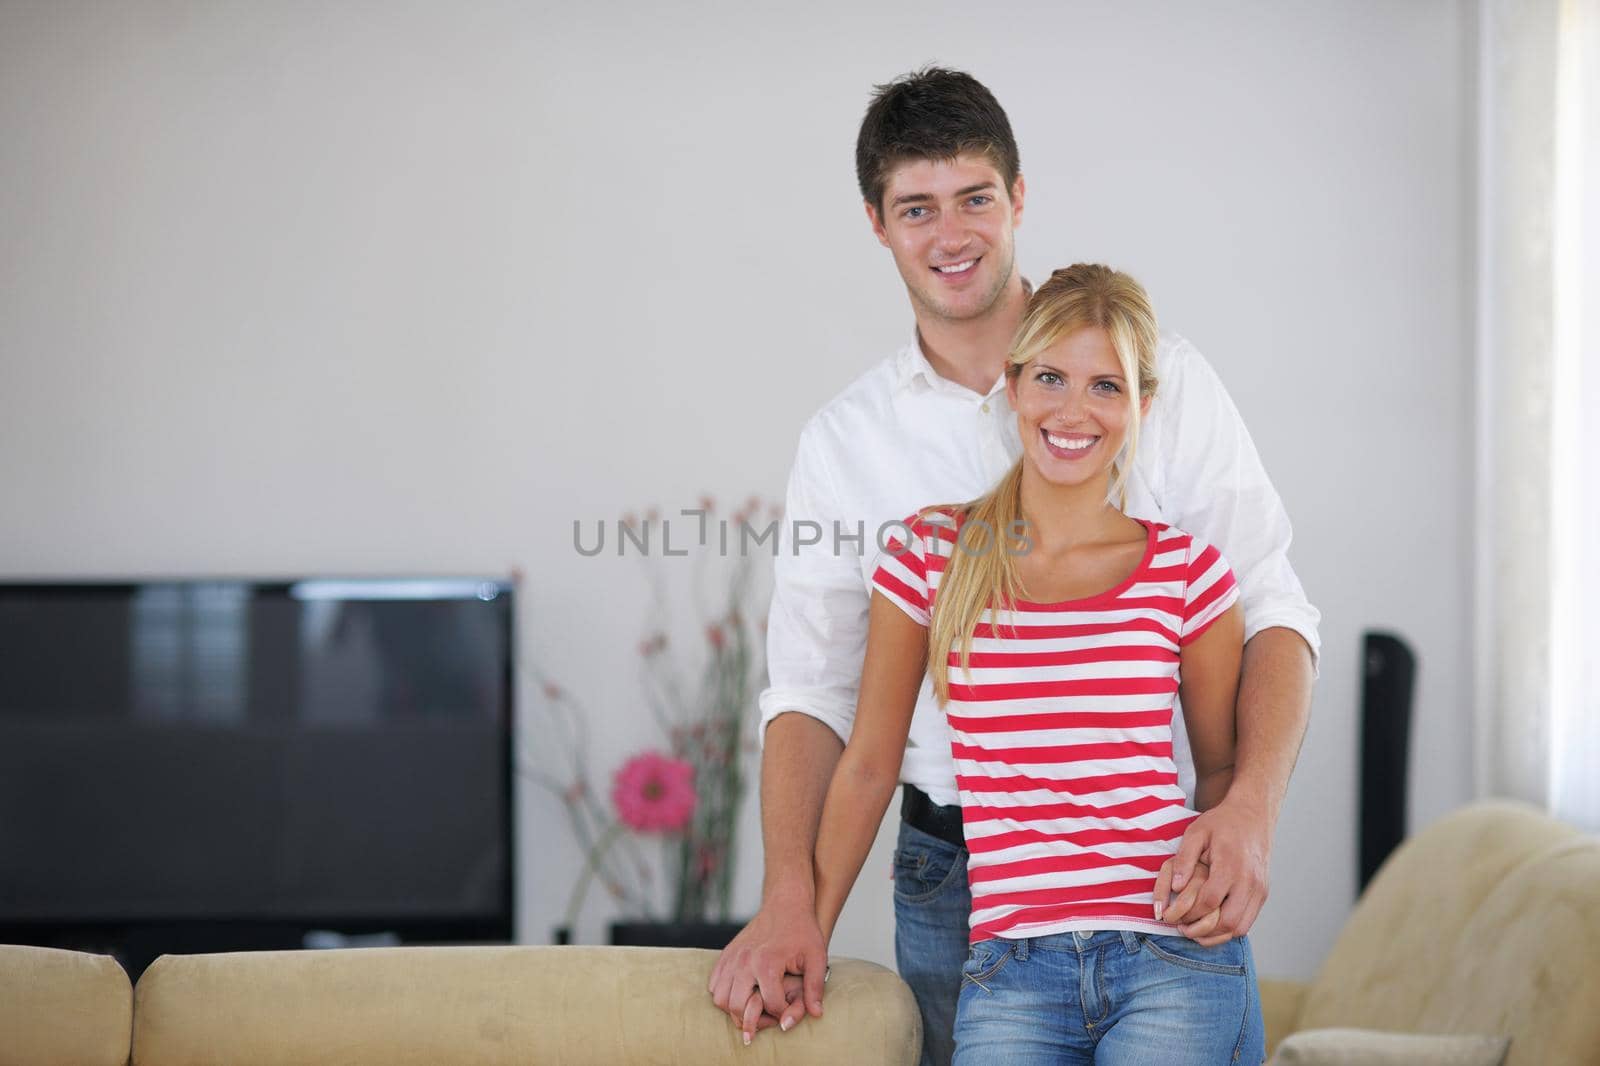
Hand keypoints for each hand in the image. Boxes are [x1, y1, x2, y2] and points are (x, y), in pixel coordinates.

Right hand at [707, 892, 826, 1041]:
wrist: (785, 903)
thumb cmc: (804, 931)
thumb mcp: (817, 958)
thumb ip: (815, 988)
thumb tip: (816, 1015)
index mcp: (767, 963)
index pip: (770, 1005)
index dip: (783, 1014)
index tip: (790, 1010)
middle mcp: (745, 961)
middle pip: (737, 1007)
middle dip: (753, 1020)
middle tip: (768, 1018)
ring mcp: (732, 957)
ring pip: (720, 999)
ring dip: (734, 1010)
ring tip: (754, 1009)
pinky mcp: (726, 954)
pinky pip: (714, 984)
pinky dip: (724, 995)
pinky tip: (743, 994)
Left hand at [1164, 796, 1271, 942]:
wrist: (1252, 815)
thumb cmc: (1221, 823)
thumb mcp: (1196, 833)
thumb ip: (1184, 860)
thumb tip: (1175, 888)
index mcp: (1230, 865)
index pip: (1209, 902)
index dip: (1190, 914)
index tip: (1174, 917)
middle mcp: (1249, 881)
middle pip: (1228, 921)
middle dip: (1203, 931)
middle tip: (1184, 930)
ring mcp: (1259, 889)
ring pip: (1241, 927)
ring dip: (1218, 935)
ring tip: (1196, 932)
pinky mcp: (1263, 893)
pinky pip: (1249, 921)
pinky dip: (1231, 928)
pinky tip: (1213, 923)